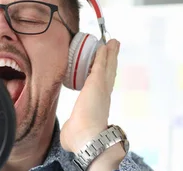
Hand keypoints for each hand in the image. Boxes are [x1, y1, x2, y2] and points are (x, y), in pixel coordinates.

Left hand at [60, 39, 123, 168]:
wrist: (87, 139)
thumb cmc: (79, 140)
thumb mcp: (72, 131)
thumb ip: (71, 128)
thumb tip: (68, 133)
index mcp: (98, 107)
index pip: (102, 88)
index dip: (104, 78)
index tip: (105, 70)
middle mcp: (103, 96)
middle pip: (109, 74)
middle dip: (111, 61)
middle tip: (114, 48)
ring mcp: (102, 89)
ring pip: (107, 67)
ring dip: (110, 53)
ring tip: (112, 42)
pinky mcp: (97, 83)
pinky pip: (101, 64)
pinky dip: (103, 54)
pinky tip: (104, 44)